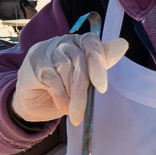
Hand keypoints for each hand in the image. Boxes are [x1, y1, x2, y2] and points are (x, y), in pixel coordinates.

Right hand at [12, 33, 127, 125]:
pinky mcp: (36, 64)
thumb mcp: (86, 77)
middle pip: (80, 62)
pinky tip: (62, 106)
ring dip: (71, 95)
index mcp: (80, 42)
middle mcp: (64, 42)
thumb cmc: (64, 86)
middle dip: (83, 90)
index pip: (92, 43)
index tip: (102, 88)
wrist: (33, 100)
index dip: (98, 63)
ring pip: (66, 71)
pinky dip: (60, 97)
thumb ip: (101, 63)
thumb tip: (122, 45)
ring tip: (72, 110)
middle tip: (83, 112)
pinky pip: (53, 80)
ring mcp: (48, 51)